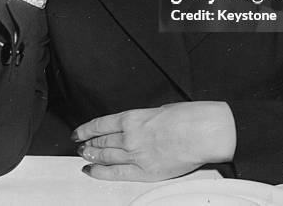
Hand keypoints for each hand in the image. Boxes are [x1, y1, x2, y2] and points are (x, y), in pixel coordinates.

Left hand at [71, 101, 235, 180]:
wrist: (204, 132)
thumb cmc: (188, 117)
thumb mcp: (159, 110)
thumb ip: (143, 120)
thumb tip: (135, 125)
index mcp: (133, 118)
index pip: (101, 124)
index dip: (86, 129)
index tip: (79, 132)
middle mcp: (130, 137)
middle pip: (101, 141)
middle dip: (89, 143)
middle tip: (81, 145)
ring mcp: (136, 155)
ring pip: (106, 156)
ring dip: (92, 155)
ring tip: (84, 155)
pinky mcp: (145, 171)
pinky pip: (116, 173)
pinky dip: (100, 172)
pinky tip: (91, 170)